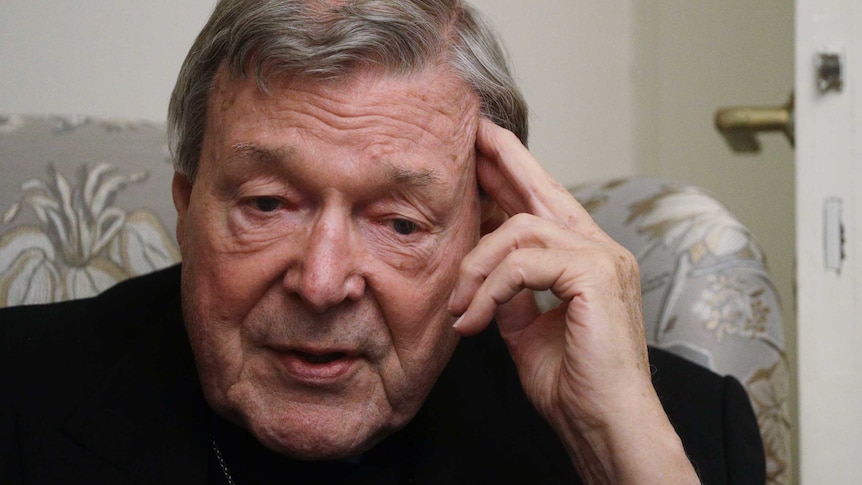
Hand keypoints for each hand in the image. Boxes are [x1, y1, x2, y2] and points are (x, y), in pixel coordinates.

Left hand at [448, 119, 698, 483]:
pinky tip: (473, 319)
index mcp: (587, 260)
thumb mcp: (526, 330)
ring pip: (522, 229)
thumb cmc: (573, 384)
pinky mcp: (595, 274)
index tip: (483, 152)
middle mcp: (600, 250)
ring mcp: (602, 258)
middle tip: (472, 136)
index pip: (545, 204)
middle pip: (543, 189)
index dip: (514, 173)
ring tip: (458, 304)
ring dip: (477, 266)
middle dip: (503, 161)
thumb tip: (484, 275)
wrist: (603, 423)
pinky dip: (490, 289)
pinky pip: (524, 263)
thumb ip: (511, 296)